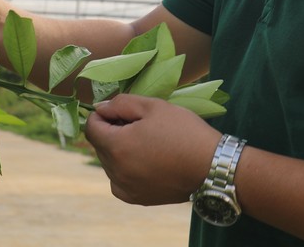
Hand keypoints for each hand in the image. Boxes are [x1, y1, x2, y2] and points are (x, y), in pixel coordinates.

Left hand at [84, 94, 220, 205]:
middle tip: (140, 124)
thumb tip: (100, 109)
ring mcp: (126, 188)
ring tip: (147, 142)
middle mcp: (116, 172)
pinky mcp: (137, 198)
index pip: (92, 128)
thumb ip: (120, 104)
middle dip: (112, 131)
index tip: (123, 111)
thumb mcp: (153, 106)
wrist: (212, 166)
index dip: (103, 115)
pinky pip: (119, 180)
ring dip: (119, 150)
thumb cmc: (183, 131)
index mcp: (117, 147)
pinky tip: (146, 161)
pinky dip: (125, 169)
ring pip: (109, 163)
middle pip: (100, 146)